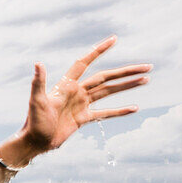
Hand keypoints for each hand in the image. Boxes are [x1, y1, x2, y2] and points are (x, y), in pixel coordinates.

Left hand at [21, 36, 151, 152]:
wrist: (35, 142)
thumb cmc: (34, 121)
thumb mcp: (36, 101)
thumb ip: (39, 82)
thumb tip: (38, 63)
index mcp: (67, 85)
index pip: (85, 63)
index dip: (98, 51)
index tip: (114, 40)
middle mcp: (77, 92)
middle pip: (105, 77)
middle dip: (125, 72)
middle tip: (147, 67)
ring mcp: (82, 105)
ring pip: (109, 92)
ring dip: (126, 86)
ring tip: (145, 80)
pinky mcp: (84, 118)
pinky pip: (105, 113)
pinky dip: (120, 111)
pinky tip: (134, 108)